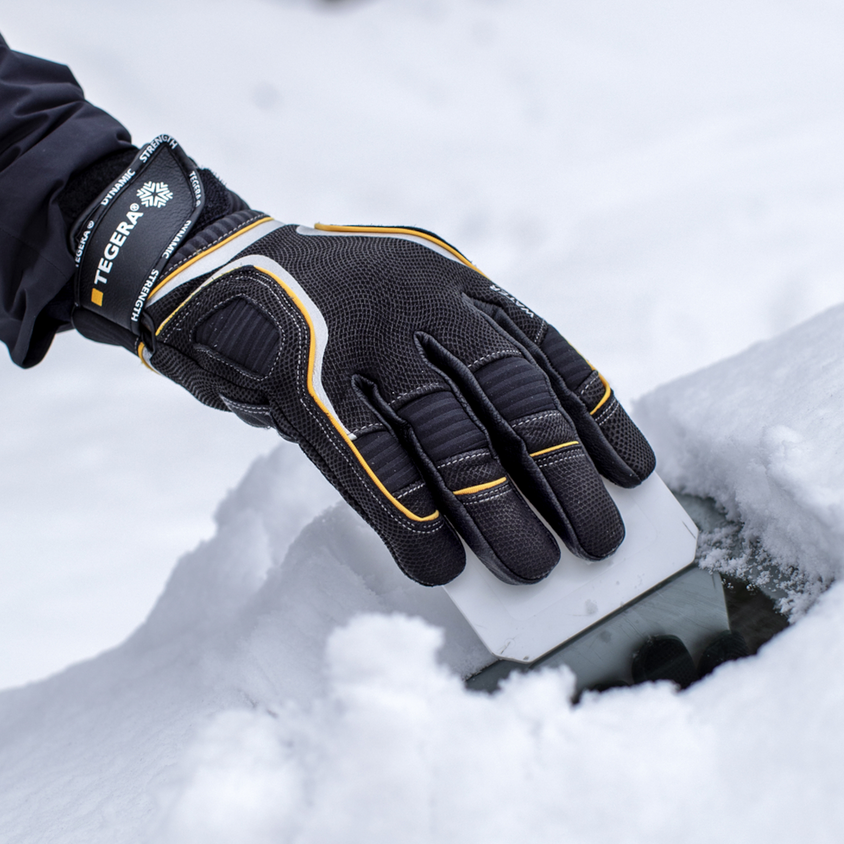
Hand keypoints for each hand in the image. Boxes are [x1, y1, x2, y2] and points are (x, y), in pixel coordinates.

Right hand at [69, 137, 654, 586]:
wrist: (206, 272)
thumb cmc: (323, 316)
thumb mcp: (401, 310)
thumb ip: (454, 373)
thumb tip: (522, 484)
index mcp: (453, 279)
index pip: (547, 352)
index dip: (598, 419)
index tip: (637, 479)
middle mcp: (417, 298)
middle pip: (511, 395)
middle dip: (563, 475)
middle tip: (599, 545)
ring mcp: (359, 336)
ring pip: (447, 435)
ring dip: (496, 510)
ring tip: (533, 571)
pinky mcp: (303, 381)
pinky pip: (368, 461)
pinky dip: (409, 518)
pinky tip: (439, 566)